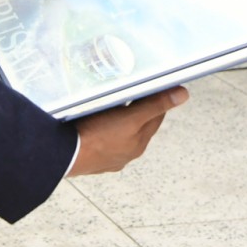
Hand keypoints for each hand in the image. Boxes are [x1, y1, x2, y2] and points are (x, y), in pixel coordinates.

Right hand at [69, 87, 187, 174]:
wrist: (63, 156)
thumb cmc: (96, 137)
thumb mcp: (130, 117)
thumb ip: (155, 105)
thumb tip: (183, 95)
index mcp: (138, 144)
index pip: (155, 118)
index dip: (156, 101)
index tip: (154, 88)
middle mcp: (126, 154)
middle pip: (137, 127)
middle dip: (137, 112)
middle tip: (130, 93)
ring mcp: (107, 158)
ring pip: (118, 135)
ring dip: (117, 122)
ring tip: (109, 107)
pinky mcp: (90, 158)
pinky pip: (100, 142)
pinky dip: (100, 132)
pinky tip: (92, 125)